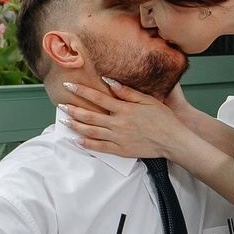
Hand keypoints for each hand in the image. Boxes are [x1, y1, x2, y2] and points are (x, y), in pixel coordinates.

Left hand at [62, 78, 187, 162]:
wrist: (172, 140)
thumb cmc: (163, 119)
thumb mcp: (148, 100)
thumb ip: (127, 92)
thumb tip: (110, 82)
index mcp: (124, 109)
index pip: (98, 98)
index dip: (82, 91)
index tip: (70, 85)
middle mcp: (118, 123)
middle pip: (90, 115)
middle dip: (73, 109)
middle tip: (61, 104)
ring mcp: (118, 138)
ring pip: (91, 132)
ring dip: (76, 125)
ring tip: (64, 120)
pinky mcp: (121, 150)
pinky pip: (99, 147)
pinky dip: (86, 144)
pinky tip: (76, 140)